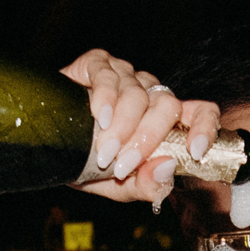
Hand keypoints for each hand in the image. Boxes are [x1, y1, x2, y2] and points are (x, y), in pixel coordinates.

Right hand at [60, 48, 220, 204]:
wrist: (44, 147)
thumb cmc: (86, 163)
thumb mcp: (118, 186)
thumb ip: (145, 185)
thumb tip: (166, 169)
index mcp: (165, 120)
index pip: (201, 112)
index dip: (204, 127)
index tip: (194, 151)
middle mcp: (150, 93)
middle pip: (167, 105)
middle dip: (146, 139)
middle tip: (122, 165)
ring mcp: (126, 75)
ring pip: (137, 94)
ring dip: (121, 128)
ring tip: (103, 153)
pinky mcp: (98, 63)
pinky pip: (108, 74)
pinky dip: (104, 98)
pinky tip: (96, 117)